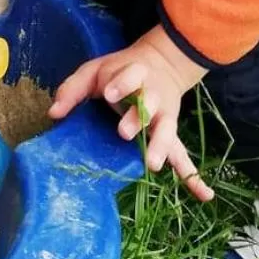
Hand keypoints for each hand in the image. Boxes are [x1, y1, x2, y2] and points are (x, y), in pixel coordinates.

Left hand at [49, 24, 213, 200]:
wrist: (159, 63)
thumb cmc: (119, 71)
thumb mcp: (93, 70)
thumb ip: (73, 88)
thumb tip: (53, 114)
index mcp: (135, 74)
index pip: (130, 77)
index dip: (121, 84)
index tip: (108, 94)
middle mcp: (153, 96)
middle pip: (149, 105)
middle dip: (138, 118)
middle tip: (124, 133)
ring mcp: (165, 116)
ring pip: (166, 131)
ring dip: (160, 147)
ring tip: (153, 165)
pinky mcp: (170, 133)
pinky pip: (183, 156)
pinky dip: (193, 176)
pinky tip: (204, 195)